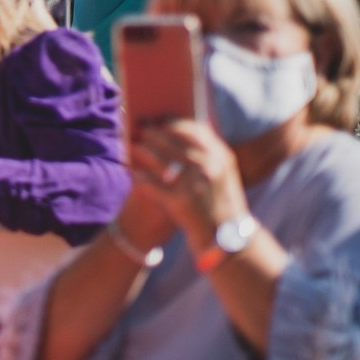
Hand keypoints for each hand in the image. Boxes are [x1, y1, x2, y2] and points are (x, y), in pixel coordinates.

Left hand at [128, 117, 248, 253]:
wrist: (227, 240)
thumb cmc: (221, 204)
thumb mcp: (224, 175)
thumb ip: (208, 153)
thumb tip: (182, 127)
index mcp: (221, 158)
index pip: (192, 129)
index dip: (172, 121)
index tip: (159, 118)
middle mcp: (208, 167)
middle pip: (170, 140)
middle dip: (152, 132)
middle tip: (140, 128)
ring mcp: (192, 184)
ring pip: (156, 157)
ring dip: (141, 149)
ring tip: (132, 146)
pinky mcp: (178, 202)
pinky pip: (149, 182)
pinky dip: (138, 176)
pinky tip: (132, 173)